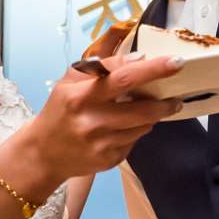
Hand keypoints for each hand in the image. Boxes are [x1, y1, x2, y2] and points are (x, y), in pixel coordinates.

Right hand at [0, 51, 180, 195]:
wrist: (43, 153)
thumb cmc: (60, 110)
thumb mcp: (70, 81)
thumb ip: (101, 65)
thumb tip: (138, 58)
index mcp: (81, 96)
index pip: (123, 78)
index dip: (153, 69)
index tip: (175, 62)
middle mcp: (92, 122)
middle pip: (142, 110)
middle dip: (165, 103)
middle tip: (175, 98)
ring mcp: (101, 144)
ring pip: (143, 127)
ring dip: (151, 117)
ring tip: (147, 110)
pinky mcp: (109, 161)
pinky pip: (135, 142)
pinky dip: (136, 132)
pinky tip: (124, 128)